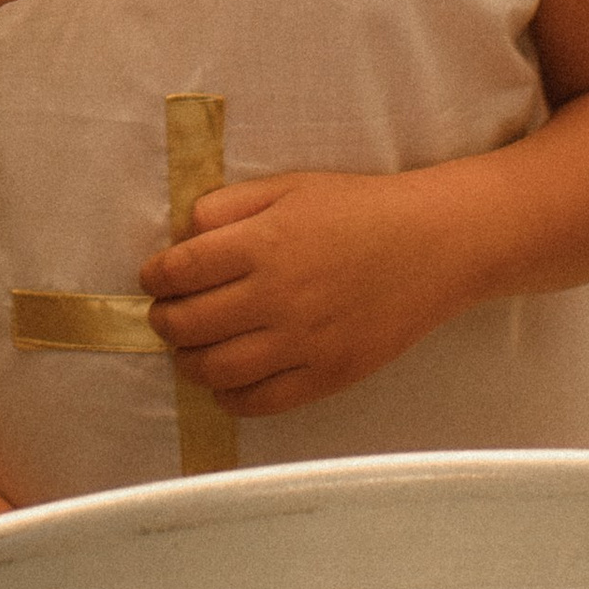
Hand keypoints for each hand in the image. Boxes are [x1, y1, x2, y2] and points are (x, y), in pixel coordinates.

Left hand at [142, 172, 457, 416]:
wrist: (434, 244)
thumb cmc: (359, 209)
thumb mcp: (290, 187)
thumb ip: (229, 206)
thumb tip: (183, 235)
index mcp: (263, 242)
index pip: (180, 270)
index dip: (155, 278)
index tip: (154, 279)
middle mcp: (276, 295)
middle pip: (188, 324)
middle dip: (164, 321)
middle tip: (166, 316)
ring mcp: (302, 341)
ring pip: (216, 369)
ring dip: (188, 362)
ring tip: (190, 351)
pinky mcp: (327, 375)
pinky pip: (260, 401)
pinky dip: (229, 397)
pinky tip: (226, 382)